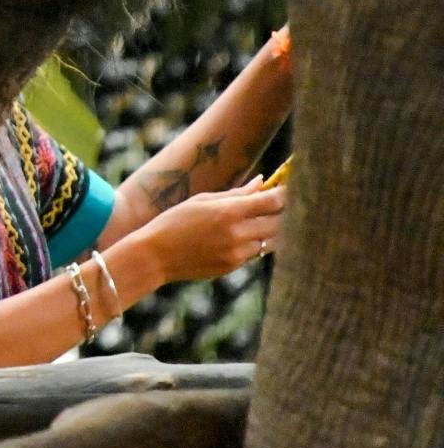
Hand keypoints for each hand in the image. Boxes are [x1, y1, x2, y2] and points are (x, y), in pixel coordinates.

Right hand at [137, 178, 286, 283]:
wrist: (155, 255)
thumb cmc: (174, 222)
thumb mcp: (201, 201)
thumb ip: (235, 193)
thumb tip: (262, 182)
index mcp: (228, 211)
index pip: (272, 201)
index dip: (286, 192)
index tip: (292, 185)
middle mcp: (237, 233)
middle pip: (280, 222)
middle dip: (287, 211)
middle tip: (289, 202)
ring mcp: (237, 253)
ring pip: (271, 240)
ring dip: (272, 229)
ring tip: (265, 219)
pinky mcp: (234, 266)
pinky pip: (255, 252)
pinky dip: (254, 243)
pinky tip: (239, 236)